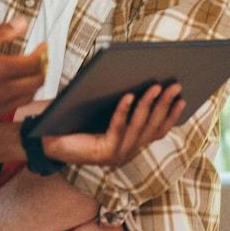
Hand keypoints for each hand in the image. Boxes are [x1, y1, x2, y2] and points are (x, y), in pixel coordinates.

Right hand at [0, 19, 44, 129]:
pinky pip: (12, 108)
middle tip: (39, 59)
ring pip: (27, 97)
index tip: (43, 46)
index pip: (34, 63)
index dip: (43, 53)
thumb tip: (21, 24)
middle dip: (42, 69)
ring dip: (32, 84)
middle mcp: (1, 91)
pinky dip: (18, 97)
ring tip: (27, 73)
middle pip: (36, 82)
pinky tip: (9, 88)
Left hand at [42, 82, 183, 166]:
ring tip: (156, 86)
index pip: (158, 130)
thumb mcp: (101, 110)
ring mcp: (117, 154)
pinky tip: (127, 95)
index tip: (183, 97)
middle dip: (166, 105)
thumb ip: (121, 102)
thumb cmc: (73, 121)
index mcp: (130, 143)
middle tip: (175, 85)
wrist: (46, 140)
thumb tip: (137, 76)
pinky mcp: (104, 153)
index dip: (172, 115)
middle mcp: (127, 152)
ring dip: (150, 106)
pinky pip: (118, 129)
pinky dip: (124, 112)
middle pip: (153, 127)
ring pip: (139, 127)